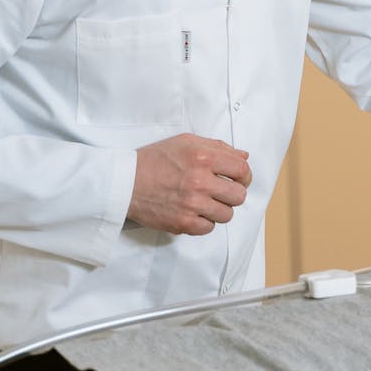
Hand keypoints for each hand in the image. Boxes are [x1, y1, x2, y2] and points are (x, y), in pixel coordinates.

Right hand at [129, 134, 251, 233]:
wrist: (125, 182)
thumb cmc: (155, 160)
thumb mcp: (186, 142)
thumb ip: (218, 147)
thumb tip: (244, 156)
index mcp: (203, 157)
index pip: (242, 170)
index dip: (244, 176)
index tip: (238, 179)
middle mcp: (200, 180)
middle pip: (239, 195)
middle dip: (232, 194)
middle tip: (220, 192)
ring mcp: (192, 204)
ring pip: (227, 214)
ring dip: (218, 209)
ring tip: (204, 202)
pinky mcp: (184, 223)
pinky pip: (209, 228)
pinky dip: (203, 222)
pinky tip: (193, 212)